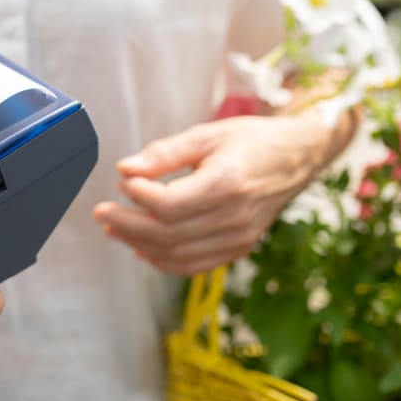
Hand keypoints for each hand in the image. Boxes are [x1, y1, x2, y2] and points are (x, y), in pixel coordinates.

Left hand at [93, 114, 352, 275]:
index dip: (139, 197)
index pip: (169, 205)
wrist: (299, 157)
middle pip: (168, 234)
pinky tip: (142, 247)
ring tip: (115, 227)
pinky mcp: (240, 247)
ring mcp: (240, 237)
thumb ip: (164, 153)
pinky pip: (194, 265)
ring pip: (177, 254)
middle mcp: (235, 216)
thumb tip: (125, 169)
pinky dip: (164, 260)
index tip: (122, 183)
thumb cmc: (252, 141)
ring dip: (139, 243)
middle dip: (128, 224)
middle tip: (102, 212)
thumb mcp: (206, 135)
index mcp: (228, 183)